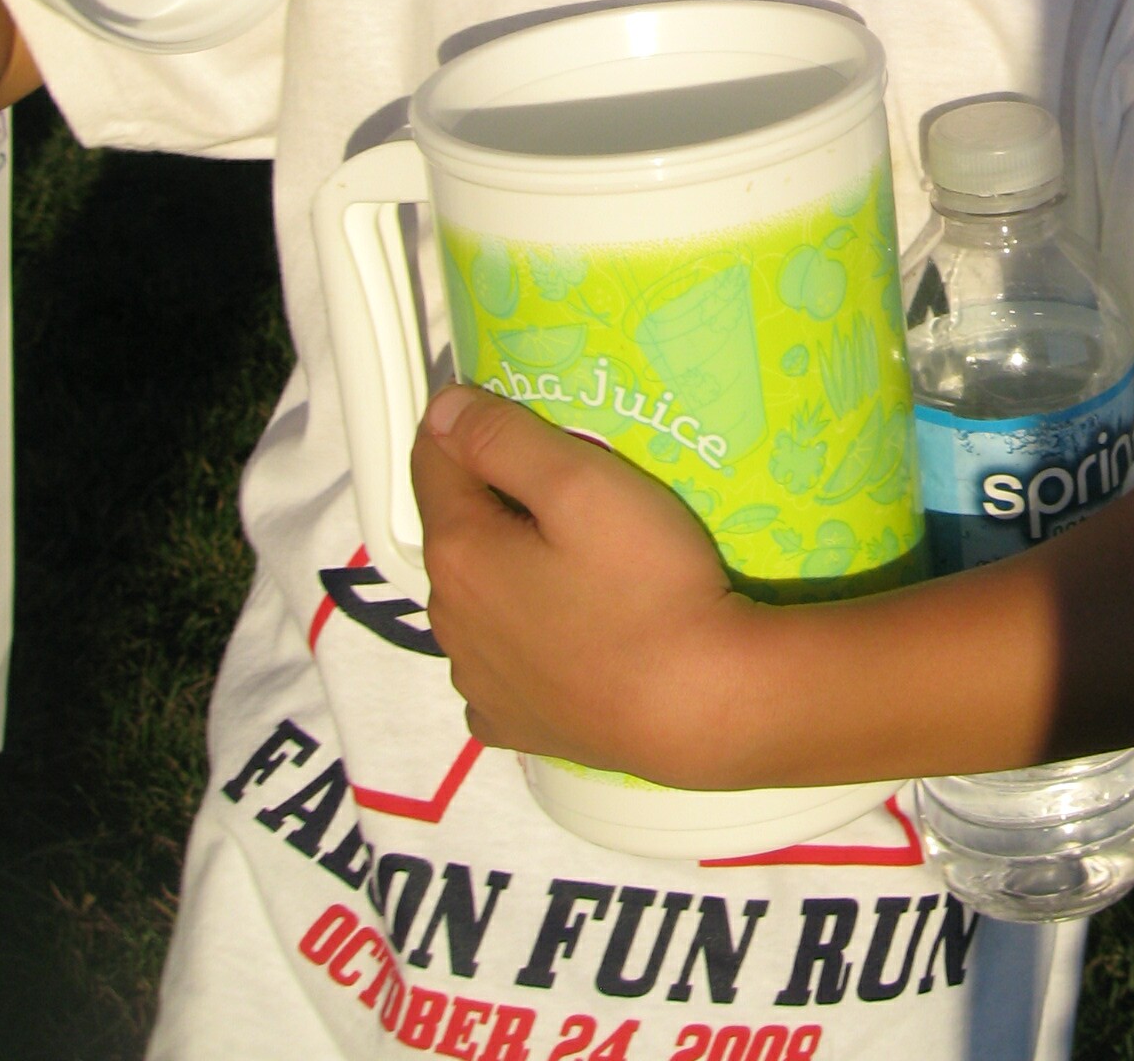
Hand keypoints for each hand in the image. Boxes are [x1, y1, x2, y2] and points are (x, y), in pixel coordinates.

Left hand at [413, 383, 754, 784]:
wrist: (700, 704)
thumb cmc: (647, 583)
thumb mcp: (583, 484)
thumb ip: (503, 439)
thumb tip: (441, 409)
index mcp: (459, 554)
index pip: (433, 459)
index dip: (471, 423)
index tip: (526, 414)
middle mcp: (449, 623)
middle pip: (458, 529)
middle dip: (495, 498)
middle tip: (571, 484)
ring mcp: (478, 682)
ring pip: (477, 596)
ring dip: (507, 567)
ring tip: (578, 558)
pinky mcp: (513, 725)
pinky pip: (498, 662)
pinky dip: (519, 636)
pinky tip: (565, 631)